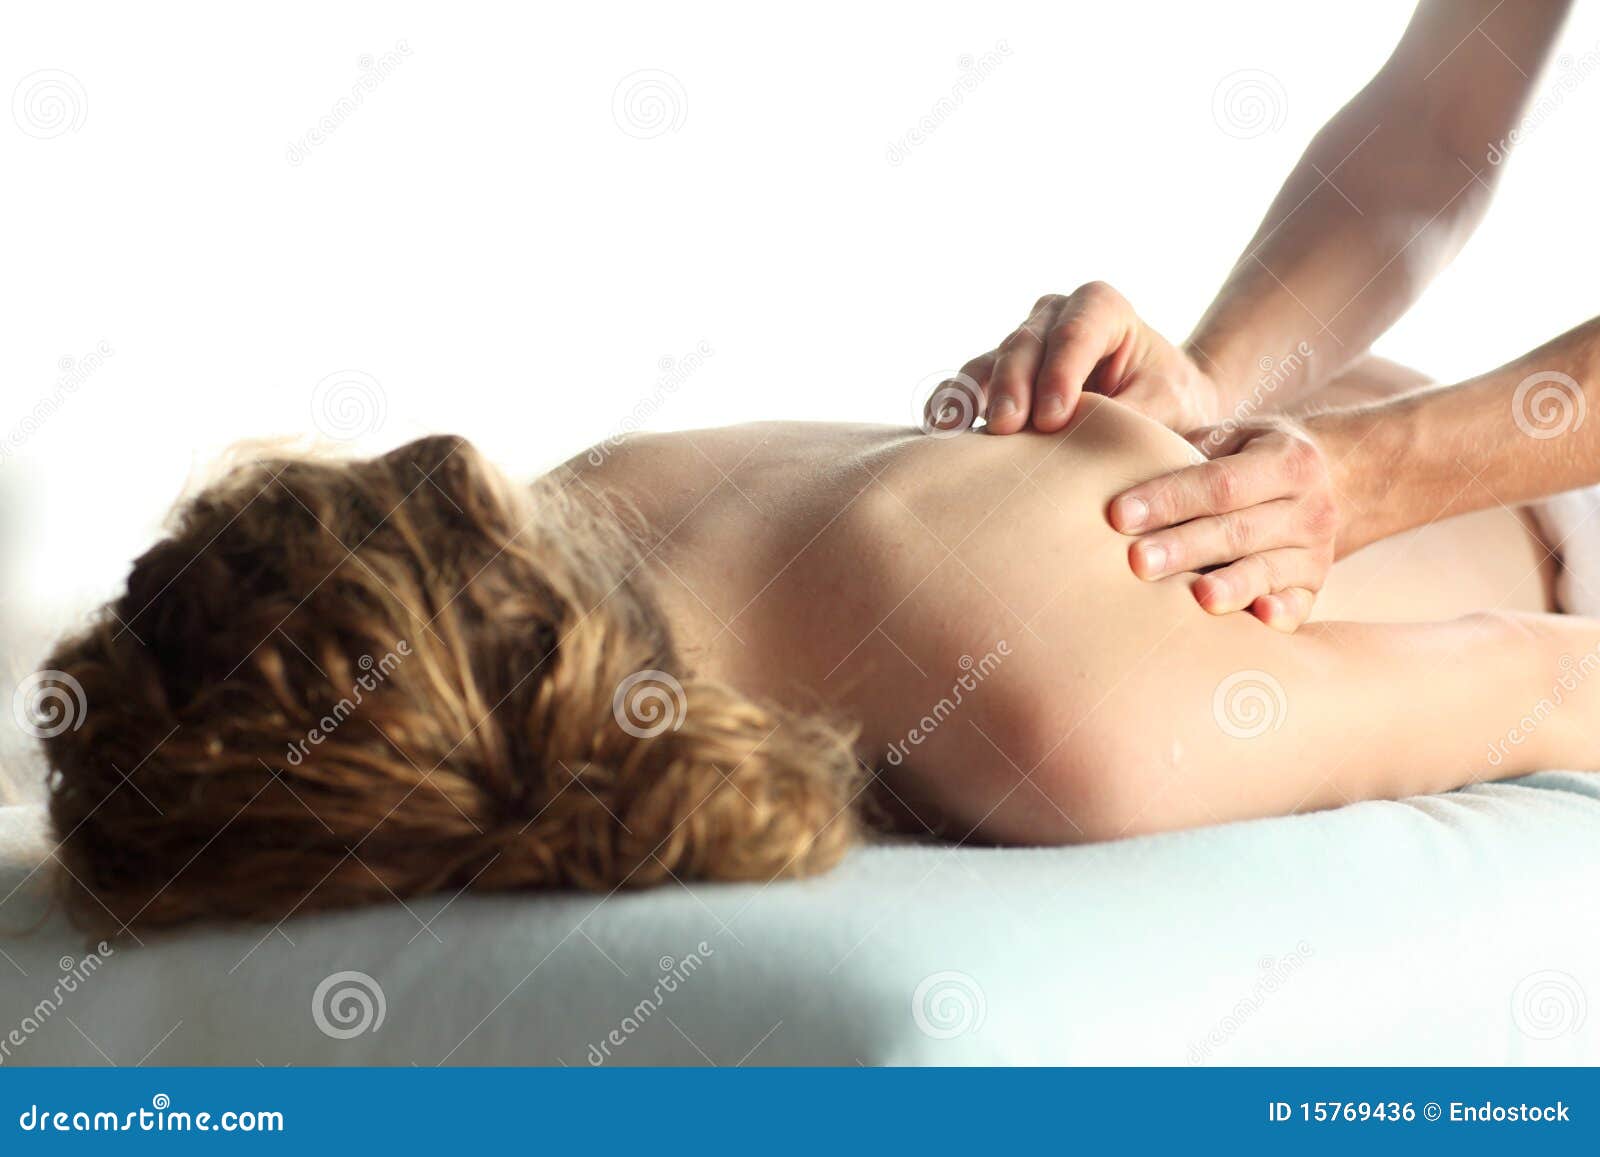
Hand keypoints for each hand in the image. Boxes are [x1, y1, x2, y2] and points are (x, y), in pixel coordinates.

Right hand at [928, 282, 1221, 434]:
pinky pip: (966, 385)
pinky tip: (939, 430)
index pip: (1075, 332)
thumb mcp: (1167, 406)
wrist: (1162, 405)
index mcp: (1102, 308)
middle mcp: (1054, 316)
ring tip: (956, 431)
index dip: (1060, 373)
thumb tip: (1084, 447)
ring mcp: (1021, 343)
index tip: (1054, 419)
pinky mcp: (997, 376)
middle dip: (1014, 386)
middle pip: (1025, 344)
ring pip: (990, 361)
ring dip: (974, 397)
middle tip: (1008, 428)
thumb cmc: (1170, 400)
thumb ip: (1130, 417)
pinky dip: (951, 405)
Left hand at [1107, 415, 1345, 631]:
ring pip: (1268, 569)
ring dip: (1231, 585)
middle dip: (1186, 547)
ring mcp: (1316, 551)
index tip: (1120, 515)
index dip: (1171, 498)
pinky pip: (1300, 605)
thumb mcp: (1225, 436)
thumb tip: (1103, 437)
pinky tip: (1260, 620)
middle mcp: (1309, 507)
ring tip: (1197, 597)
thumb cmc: (1245, 460)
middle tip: (1139, 562)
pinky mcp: (1313, 587)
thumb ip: (1176, 437)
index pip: (1221, 482)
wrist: (1327, 484)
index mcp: (1288, 459)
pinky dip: (1282, 613)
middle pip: (1239, 530)